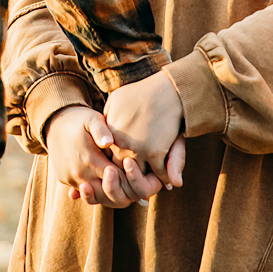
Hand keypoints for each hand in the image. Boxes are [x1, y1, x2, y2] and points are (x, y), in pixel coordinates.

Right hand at [43, 102, 162, 208]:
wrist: (55, 123)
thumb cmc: (80, 119)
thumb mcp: (92, 118)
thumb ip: (101, 130)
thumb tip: (108, 142)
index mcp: (89, 160)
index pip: (116, 180)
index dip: (129, 179)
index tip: (137, 172)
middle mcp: (79, 174)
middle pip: (107, 194)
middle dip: (122, 190)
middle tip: (132, 181)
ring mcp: (70, 178)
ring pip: (95, 196)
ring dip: (108, 191)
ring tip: (119, 181)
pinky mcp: (64, 179)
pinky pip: (83, 191)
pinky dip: (95, 189)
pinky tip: (105, 180)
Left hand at [102, 73, 185, 189]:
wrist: (167, 90)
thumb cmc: (141, 93)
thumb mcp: (116, 101)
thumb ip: (108, 120)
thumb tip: (105, 140)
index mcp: (110, 132)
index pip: (107, 156)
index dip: (115, 162)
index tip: (122, 164)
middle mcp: (121, 144)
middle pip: (121, 167)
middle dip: (128, 174)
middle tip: (136, 178)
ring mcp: (137, 150)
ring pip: (138, 173)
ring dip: (144, 177)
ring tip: (150, 181)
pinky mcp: (155, 153)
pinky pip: (157, 172)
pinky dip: (163, 176)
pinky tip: (165, 177)